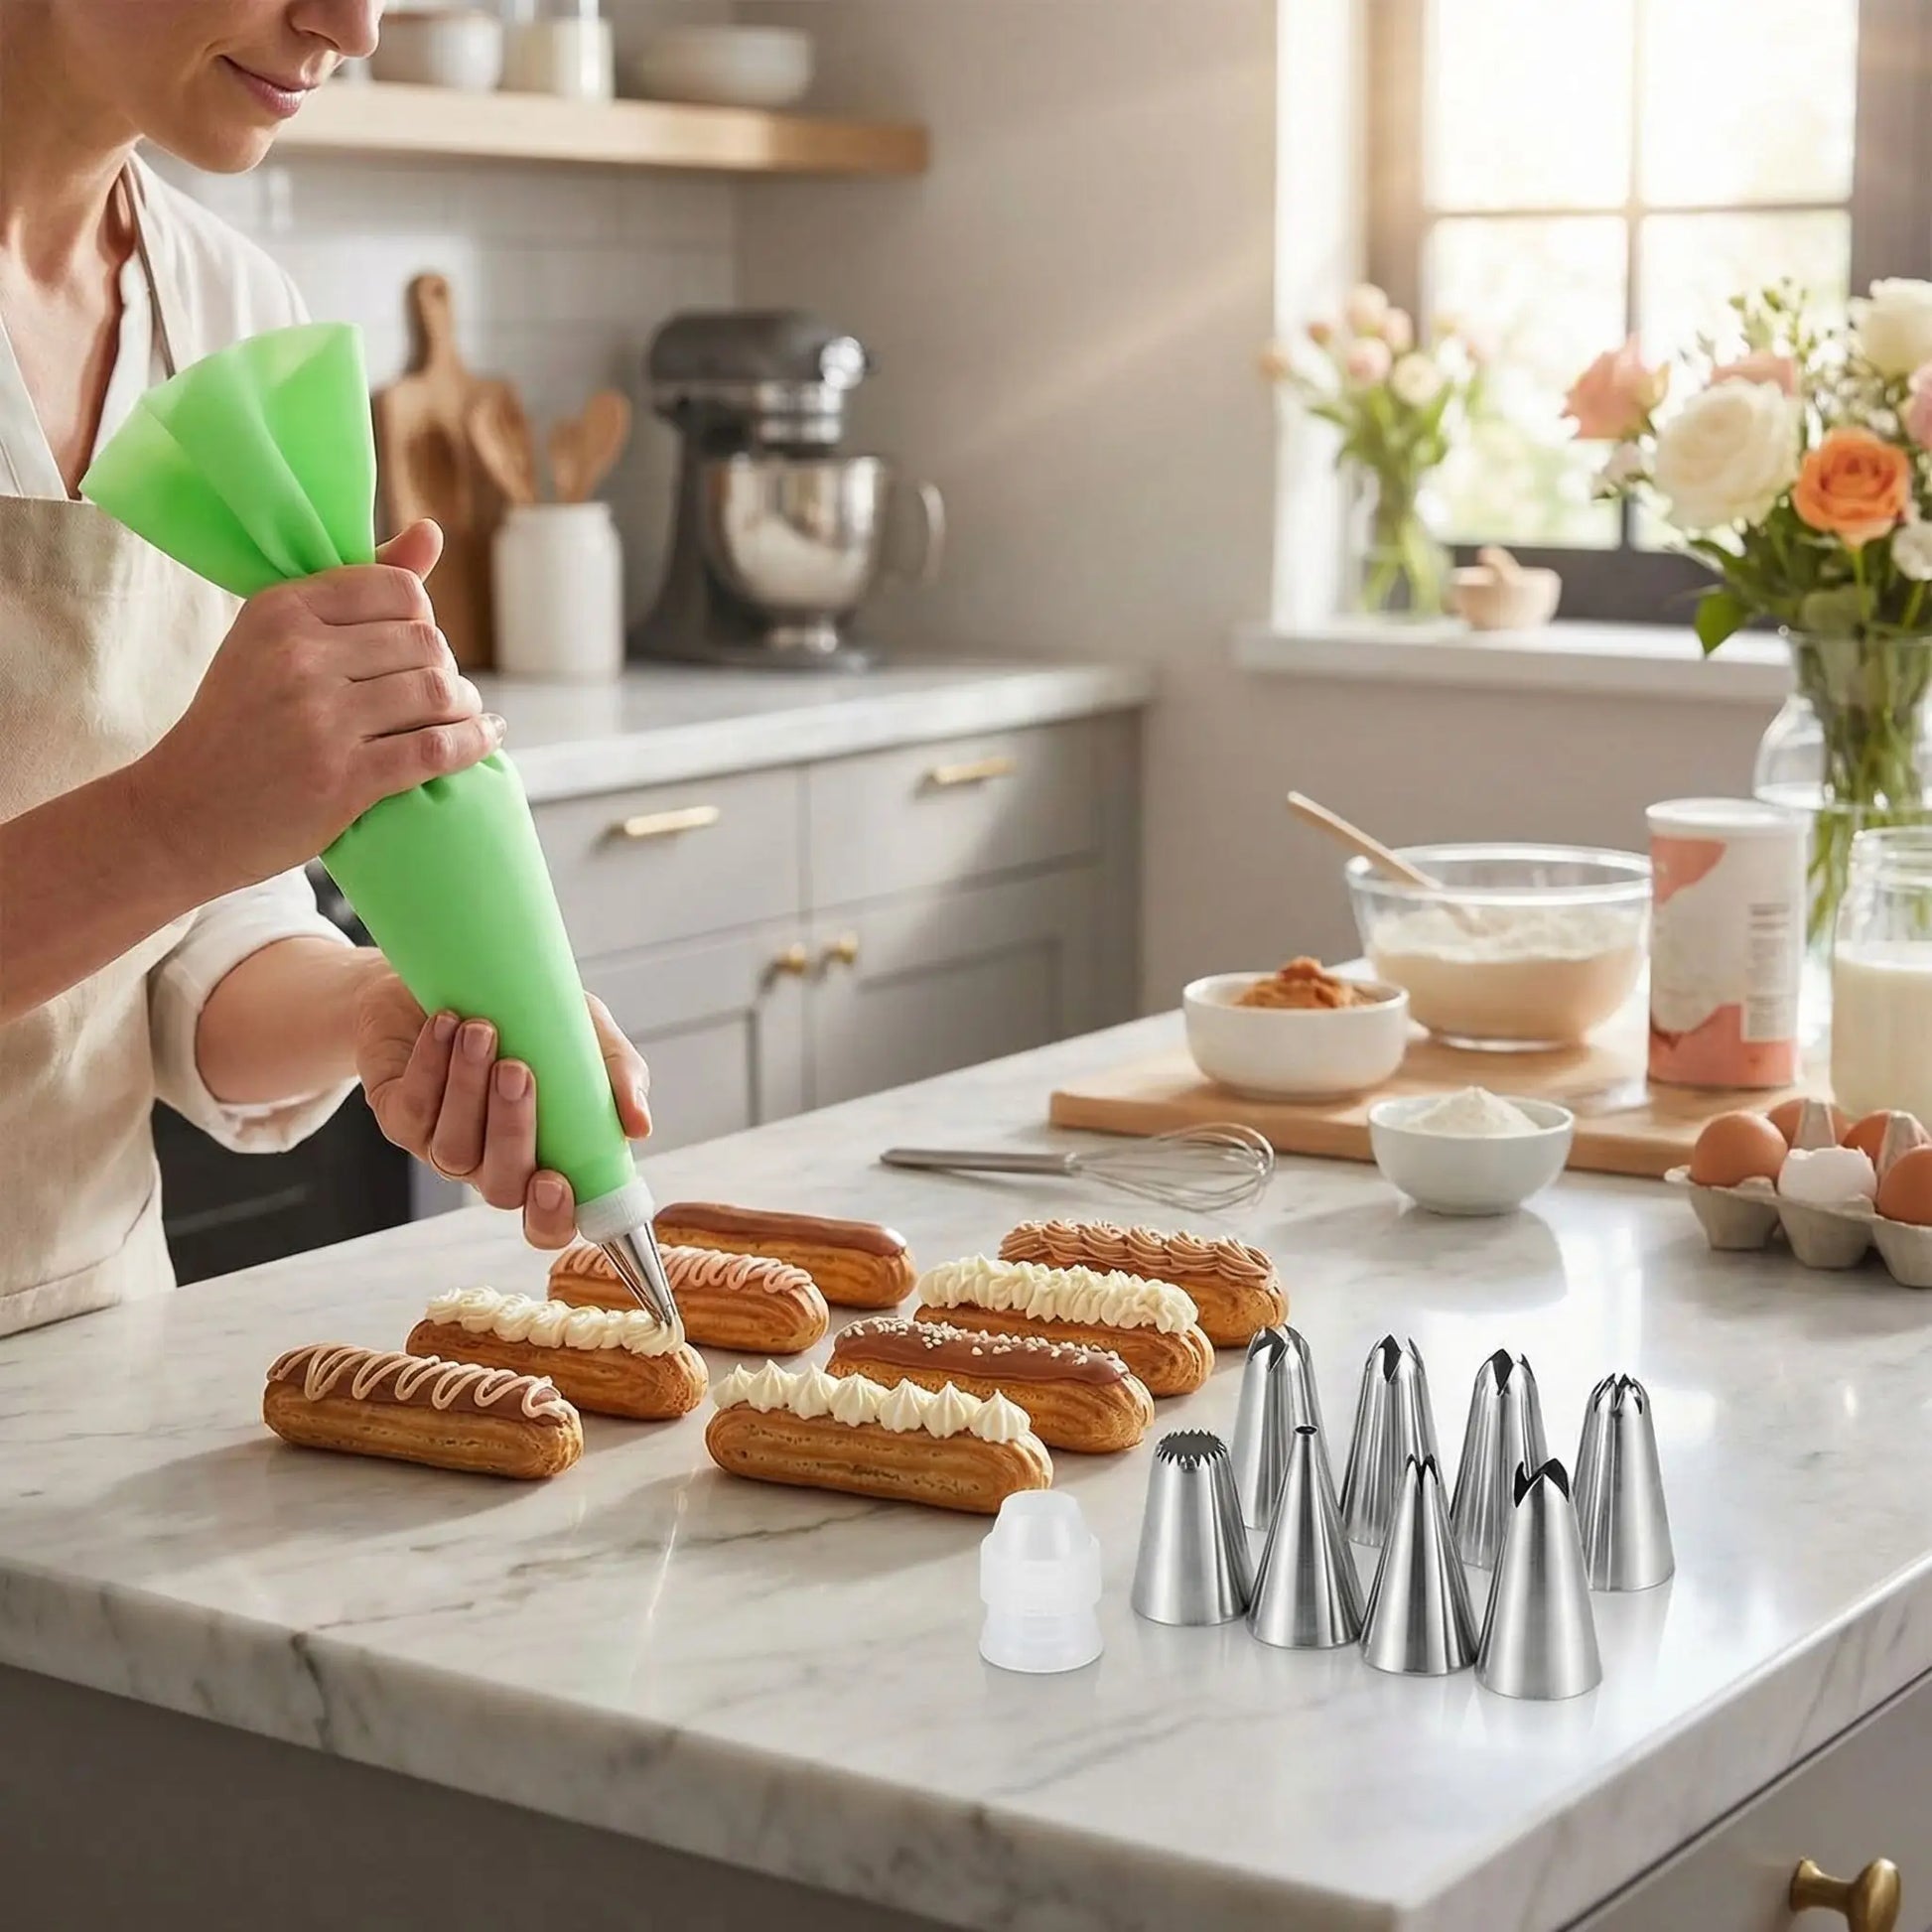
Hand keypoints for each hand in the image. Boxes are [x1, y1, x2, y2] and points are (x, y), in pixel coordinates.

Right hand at [132, 523, 503, 899]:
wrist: (183, 813)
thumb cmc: (239, 722)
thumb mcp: (274, 641)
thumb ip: (355, 589)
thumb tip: (432, 532)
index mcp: (280, 610)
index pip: (397, 589)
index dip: (421, 618)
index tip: (414, 648)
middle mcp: (298, 656)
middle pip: (425, 642)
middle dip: (445, 667)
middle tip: (437, 692)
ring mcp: (320, 719)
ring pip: (437, 692)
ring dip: (464, 706)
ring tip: (459, 714)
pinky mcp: (342, 778)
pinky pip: (436, 749)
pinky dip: (473, 743)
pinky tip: (484, 737)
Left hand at [354, 968, 651, 1247]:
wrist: (449, 973)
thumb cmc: (526, 1013)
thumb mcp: (586, 1031)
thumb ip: (618, 1075)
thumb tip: (639, 1126)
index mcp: (545, 1157)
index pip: (549, 1220)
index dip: (553, 1217)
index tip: (557, 1180)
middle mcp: (492, 1163)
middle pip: (502, 1186)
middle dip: (512, 1131)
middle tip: (518, 1069)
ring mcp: (441, 1145)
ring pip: (455, 1149)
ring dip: (468, 1089)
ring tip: (481, 1029)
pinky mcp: (399, 1117)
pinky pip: (415, 1109)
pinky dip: (431, 1065)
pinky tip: (446, 1024)